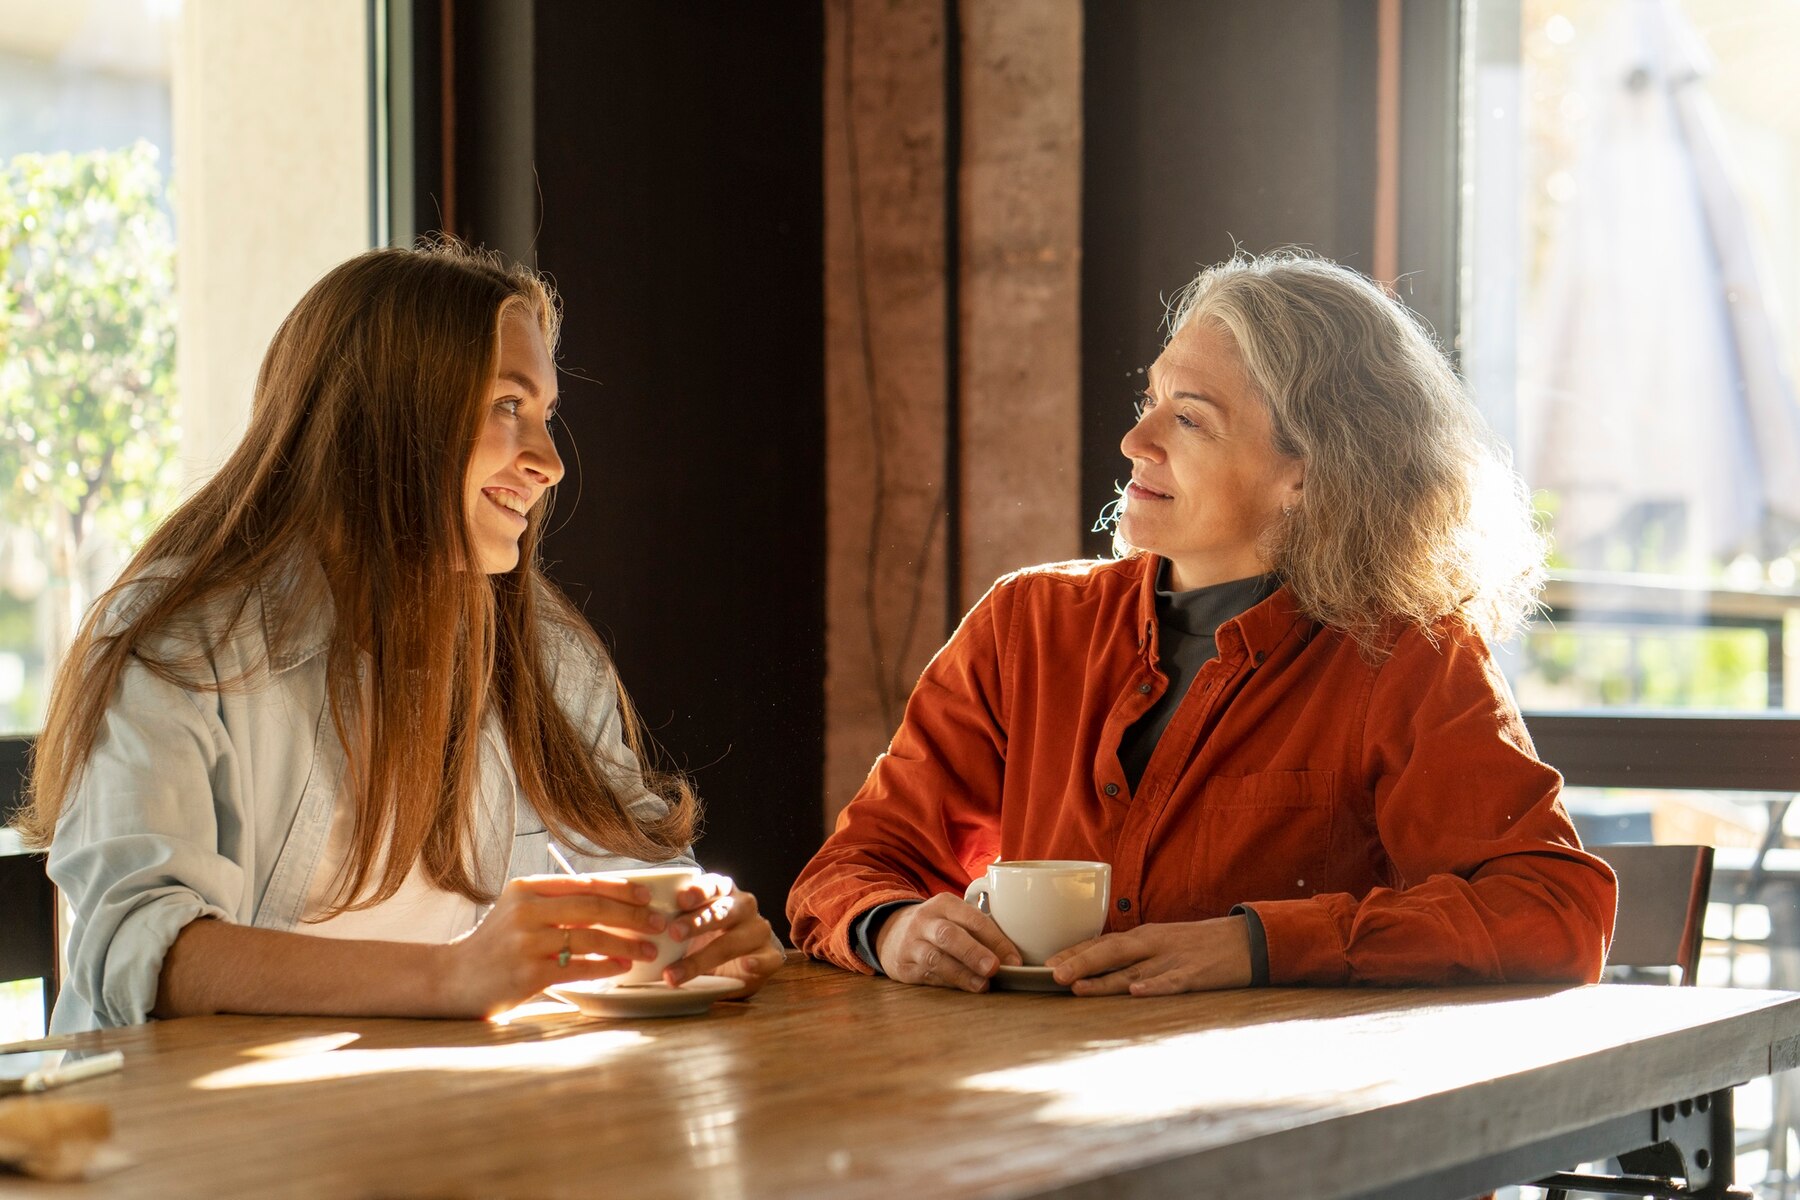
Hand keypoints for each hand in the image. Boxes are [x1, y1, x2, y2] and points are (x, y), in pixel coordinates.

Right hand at [441, 874, 665, 1016]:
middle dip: (632, 915)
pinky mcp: (528, 974)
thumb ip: (556, 903)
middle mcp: (525, 910)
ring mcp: (525, 942)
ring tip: (648, 949)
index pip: (584, 882)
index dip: (620, 888)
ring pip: (589, 937)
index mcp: (526, 888)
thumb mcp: (519, 910)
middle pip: (592, 907)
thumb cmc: (495, 944)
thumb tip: (614, 902)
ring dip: (625, 943)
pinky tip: (623, 966)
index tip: (647, 896)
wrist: (452, 978)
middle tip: (659, 922)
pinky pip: (578, 967)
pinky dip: (606, 966)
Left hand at [663, 874, 784, 995]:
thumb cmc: (707, 937)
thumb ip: (670, 921)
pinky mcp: (771, 956)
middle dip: (697, 922)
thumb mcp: (689, 924)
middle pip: (722, 911)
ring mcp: (759, 931)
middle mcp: (744, 907)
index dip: (698, 891)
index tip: (679, 900)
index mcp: (724, 892)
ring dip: (707, 955)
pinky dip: (757, 963)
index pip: (713, 885)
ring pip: (736, 940)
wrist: (740, 962)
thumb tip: (630, 929)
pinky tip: (747, 966)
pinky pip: (768, 958)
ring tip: (678, 972)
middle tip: (674, 933)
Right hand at [874, 893, 1021, 991]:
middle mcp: (925, 920)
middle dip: (974, 952)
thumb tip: (1012, 958)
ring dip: (962, 973)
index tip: (1015, 960)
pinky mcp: (904, 966)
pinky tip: (965, 988)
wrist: (891, 932)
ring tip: (982, 985)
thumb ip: (980, 930)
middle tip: (994, 968)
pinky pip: (928, 976)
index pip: (974, 919)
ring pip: (936, 958)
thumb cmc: (938, 926)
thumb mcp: (954, 916)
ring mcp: (912, 943)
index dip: (996, 940)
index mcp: (945, 904)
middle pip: (949, 935)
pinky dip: (949, 983)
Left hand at [1046, 916, 1252, 995]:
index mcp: (1143, 937)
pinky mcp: (1195, 975)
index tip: (1045, 964)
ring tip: (1077, 986)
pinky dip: (1153, 987)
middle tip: (1052, 976)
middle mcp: (1152, 945)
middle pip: (1110, 952)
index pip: (1101, 942)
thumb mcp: (1160, 944)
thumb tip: (1096, 969)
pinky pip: (1171, 982)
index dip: (1073, 953)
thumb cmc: (1196, 946)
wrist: (1244, 942)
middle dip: (1079, 963)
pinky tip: (1136, 992)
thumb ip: (1131, 955)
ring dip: (1103, 980)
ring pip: (1132, 970)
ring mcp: (1172, 959)